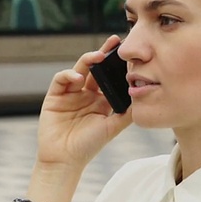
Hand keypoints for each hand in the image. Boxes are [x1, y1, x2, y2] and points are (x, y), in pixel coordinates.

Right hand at [36, 35, 132, 168]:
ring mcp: (70, 93)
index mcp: (100, 99)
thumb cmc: (89, 146)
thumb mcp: (112, 127)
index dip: (117, 64)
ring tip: (98, 56)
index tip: (128, 53)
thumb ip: (127, 113)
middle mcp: (86, 93)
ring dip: (88, 60)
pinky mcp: (55, 96)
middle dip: (104, 53)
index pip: (110, 76)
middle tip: (115, 41)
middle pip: (95, 67)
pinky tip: (79, 77)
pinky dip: (69, 74)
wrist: (65, 160)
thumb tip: (145, 97)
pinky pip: (61, 79)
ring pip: (79, 69)